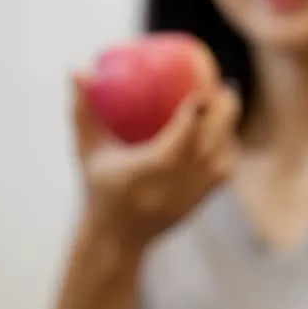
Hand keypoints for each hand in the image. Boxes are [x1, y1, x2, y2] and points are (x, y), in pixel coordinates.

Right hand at [70, 71, 240, 251]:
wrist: (117, 239)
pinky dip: (229, 148)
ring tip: (227, 102)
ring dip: (229, 129)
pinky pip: (225, 171)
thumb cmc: (99, 187)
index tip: (203, 87)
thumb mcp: (86, 150)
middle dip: (224, 113)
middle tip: (222, 86)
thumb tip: (78, 70)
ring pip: (224, 157)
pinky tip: (226, 130)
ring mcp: (191, 197)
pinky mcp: (201, 203)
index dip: (199, 111)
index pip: (183, 138)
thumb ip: (82, 111)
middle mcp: (173, 186)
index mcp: (146, 172)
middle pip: (211, 143)